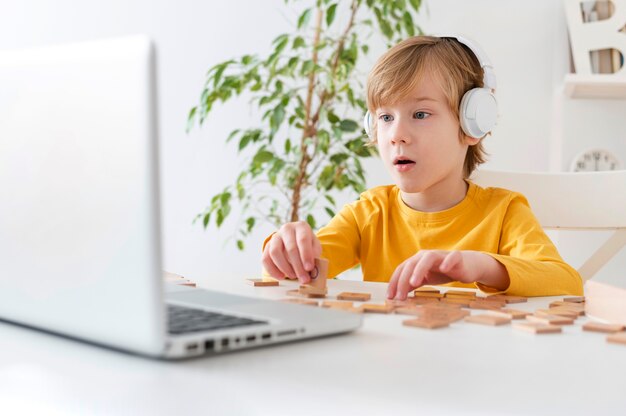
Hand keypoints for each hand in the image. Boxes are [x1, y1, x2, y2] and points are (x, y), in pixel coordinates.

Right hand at [262, 221, 321, 283]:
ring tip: (293, 276)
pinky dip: (272, 270)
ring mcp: (275, 237)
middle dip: (297, 266)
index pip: (303, 240)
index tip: (309, 268)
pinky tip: (281, 277)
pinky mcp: (267, 246)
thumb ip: (314, 255)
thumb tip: (311, 268)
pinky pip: (265, 259)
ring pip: (275, 252)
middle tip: (303, 278)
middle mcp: (287, 229)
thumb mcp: (315, 247)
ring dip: (285, 267)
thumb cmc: (307, 245)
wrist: (295, 240)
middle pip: (290, 247)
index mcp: (301, 227)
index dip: (306, 255)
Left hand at [386, 250, 507, 299]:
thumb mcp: (425, 278)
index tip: (390, 297)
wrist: (466, 265)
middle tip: (400, 297)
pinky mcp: (456, 257)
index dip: (394, 282)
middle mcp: (426, 256)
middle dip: (403, 281)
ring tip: (414, 283)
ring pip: (427, 258)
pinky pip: (451, 257)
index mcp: (417, 260)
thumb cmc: (443, 272)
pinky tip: (444, 269)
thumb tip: (398, 293)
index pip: (402, 269)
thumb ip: (412, 283)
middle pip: (411, 264)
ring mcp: (441, 255)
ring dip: (419, 269)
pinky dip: (447, 262)